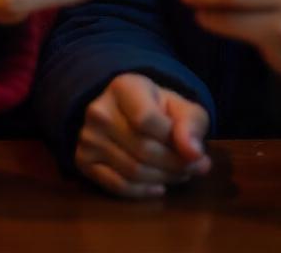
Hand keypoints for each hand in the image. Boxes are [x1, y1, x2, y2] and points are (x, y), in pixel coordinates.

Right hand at [76, 73, 210, 197]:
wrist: (125, 111)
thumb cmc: (157, 108)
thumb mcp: (181, 107)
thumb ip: (192, 124)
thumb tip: (195, 154)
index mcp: (123, 87)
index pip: (148, 120)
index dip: (175, 142)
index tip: (198, 153)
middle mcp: (98, 110)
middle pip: (143, 149)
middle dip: (175, 165)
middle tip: (195, 170)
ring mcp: (87, 136)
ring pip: (132, 171)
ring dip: (163, 179)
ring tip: (180, 176)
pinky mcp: (82, 160)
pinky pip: (116, 186)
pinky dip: (142, 192)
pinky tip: (158, 186)